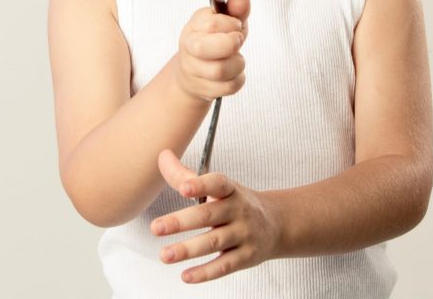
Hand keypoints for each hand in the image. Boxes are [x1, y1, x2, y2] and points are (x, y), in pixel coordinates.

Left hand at [151, 149, 281, 283]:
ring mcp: (244, 234)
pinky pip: (224, 266)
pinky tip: (186, 276)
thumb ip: (186, 176)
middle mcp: (238, 210)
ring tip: (165, 255)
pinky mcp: (246, 257)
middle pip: (208, 215)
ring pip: (214, 242)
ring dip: (188, 250)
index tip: (183, 188)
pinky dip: (205, 272)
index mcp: (230, 190)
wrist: (276, 224)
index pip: (217, 183)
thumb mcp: (219, 187)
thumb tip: (162, 156)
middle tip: (156, 227)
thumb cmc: (237, 203)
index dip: (201, 185)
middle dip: (181, 222)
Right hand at [174, 0, 250, 102]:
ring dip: (237, 63)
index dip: (231, 24)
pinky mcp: (203, 89)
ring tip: (236, 58)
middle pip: (205, 48)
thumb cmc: (215, 41)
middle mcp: (189, 47)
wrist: (195, 72)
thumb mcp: (227, 21)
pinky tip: (233, 73)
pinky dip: (238, 79)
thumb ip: (236, 8)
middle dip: (230, 45)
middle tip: (237, 42)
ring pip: (220, 70)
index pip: (211, 24)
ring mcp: (193, 70)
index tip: (235, 25)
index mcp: (194, 26)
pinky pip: (228, 87)